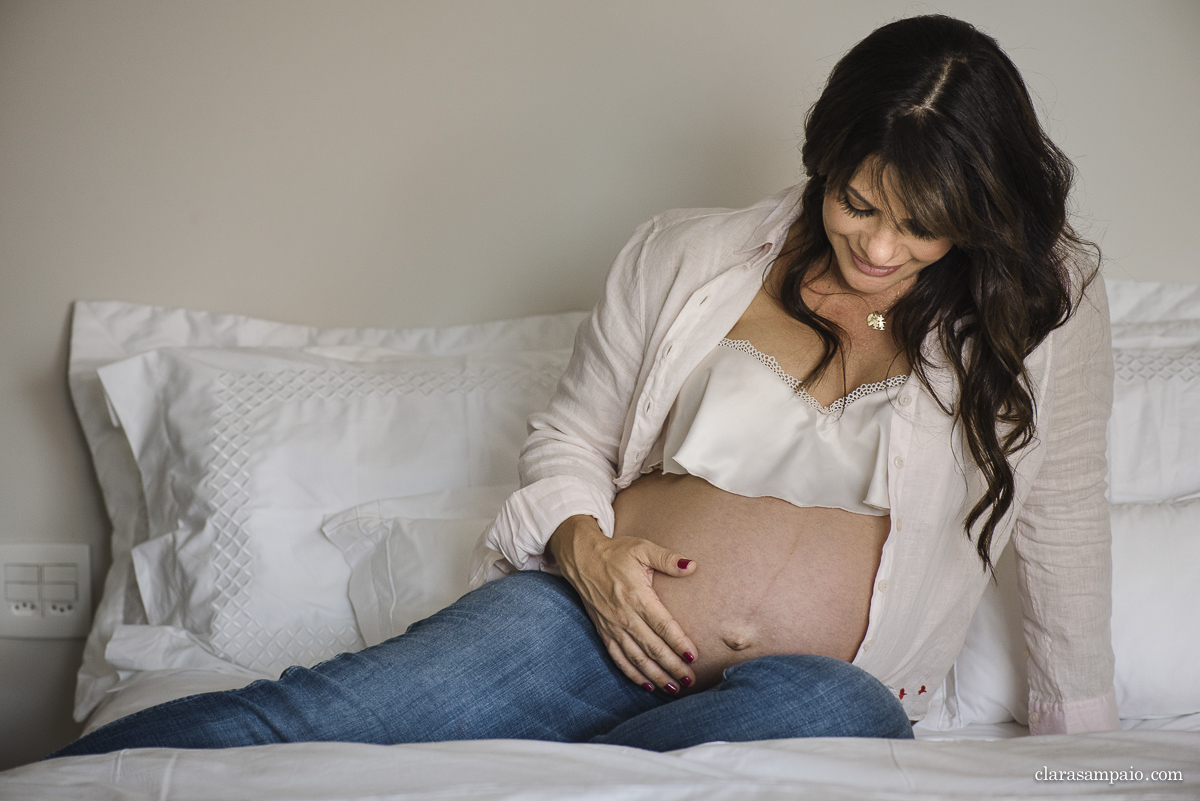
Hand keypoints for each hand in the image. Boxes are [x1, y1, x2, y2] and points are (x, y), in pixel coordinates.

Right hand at [548, 514, 697, 693]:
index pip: (662, 625)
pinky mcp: (604, 632)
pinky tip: (647, 685)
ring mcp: (612, 626)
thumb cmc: (616, 553)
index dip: (678, 643)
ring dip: (656, 675)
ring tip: (674, 688)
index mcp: (636, 596)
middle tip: (690, 680)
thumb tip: (692, 566)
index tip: (694, 657)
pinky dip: (633, 674)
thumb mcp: (642, 548)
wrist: (582, 559)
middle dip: (672, 666)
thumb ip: (667, 559)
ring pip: (636, 658)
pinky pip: (618, 658)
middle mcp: (624, 616)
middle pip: (652, 647)